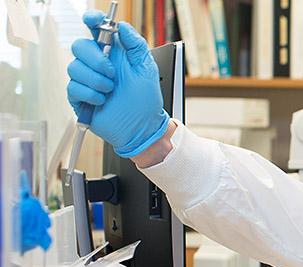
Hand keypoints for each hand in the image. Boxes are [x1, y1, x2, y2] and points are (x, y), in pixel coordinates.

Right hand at [66, 11, 168, 157]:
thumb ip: (136, 45)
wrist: (142, 127)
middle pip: (79, 46)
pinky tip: (102, 101)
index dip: (92, 20)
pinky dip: (90, 94)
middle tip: (112, 73)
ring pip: (74, 67)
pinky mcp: (79, 96)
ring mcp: (86, 80)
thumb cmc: (146, 100)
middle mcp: (97, 64)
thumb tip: (122, 26)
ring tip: (111, 91)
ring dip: (96, 80)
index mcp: (113, 54)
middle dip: (95, 59)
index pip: (96, 30)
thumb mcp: (147, 69)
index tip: (93, 20)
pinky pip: (73, 87)